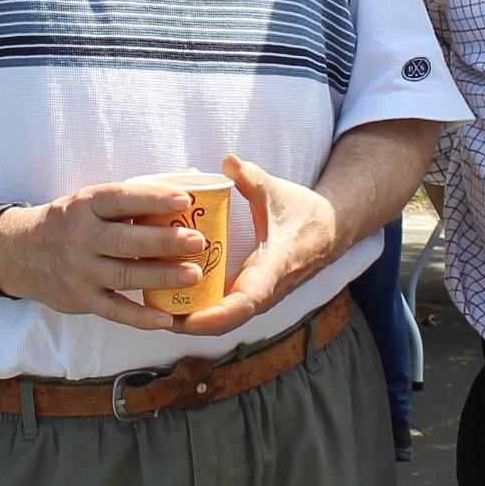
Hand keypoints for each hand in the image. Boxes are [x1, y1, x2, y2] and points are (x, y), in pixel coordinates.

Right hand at [0, 184, 214, 327]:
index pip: (121, 199)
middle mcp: (81, 237)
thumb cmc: (70, 223)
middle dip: (164, 242)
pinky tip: (166, 318)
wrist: (20, 253)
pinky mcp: (80, 299)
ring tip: (193, 275)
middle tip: (197, 241)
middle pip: (127, 240)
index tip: (185, 200)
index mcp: (86, 205)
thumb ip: (136, 194)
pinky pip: (114, 310)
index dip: (153, 199)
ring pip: (125, 275)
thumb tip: (190, 176)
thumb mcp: (91, 200)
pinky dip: (140, 317)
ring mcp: (80, 270)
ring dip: (161, 276)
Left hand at [158, 155, 345, 336]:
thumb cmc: (303, 212)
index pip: (245, 303)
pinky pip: (226, 309)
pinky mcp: (253, 294)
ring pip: (225, 319)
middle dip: (191, 324)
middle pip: (227, 320)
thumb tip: (228, 161)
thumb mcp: (277, 191)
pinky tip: (171, 299)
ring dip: (193, 320)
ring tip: (155, 312)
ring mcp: (259, 296)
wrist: (330, 231)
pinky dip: (201, 309)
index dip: (215, 315)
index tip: (186, 319)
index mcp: (272, 269)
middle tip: (155, 317)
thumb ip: (252, 178)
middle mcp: (266, 290)